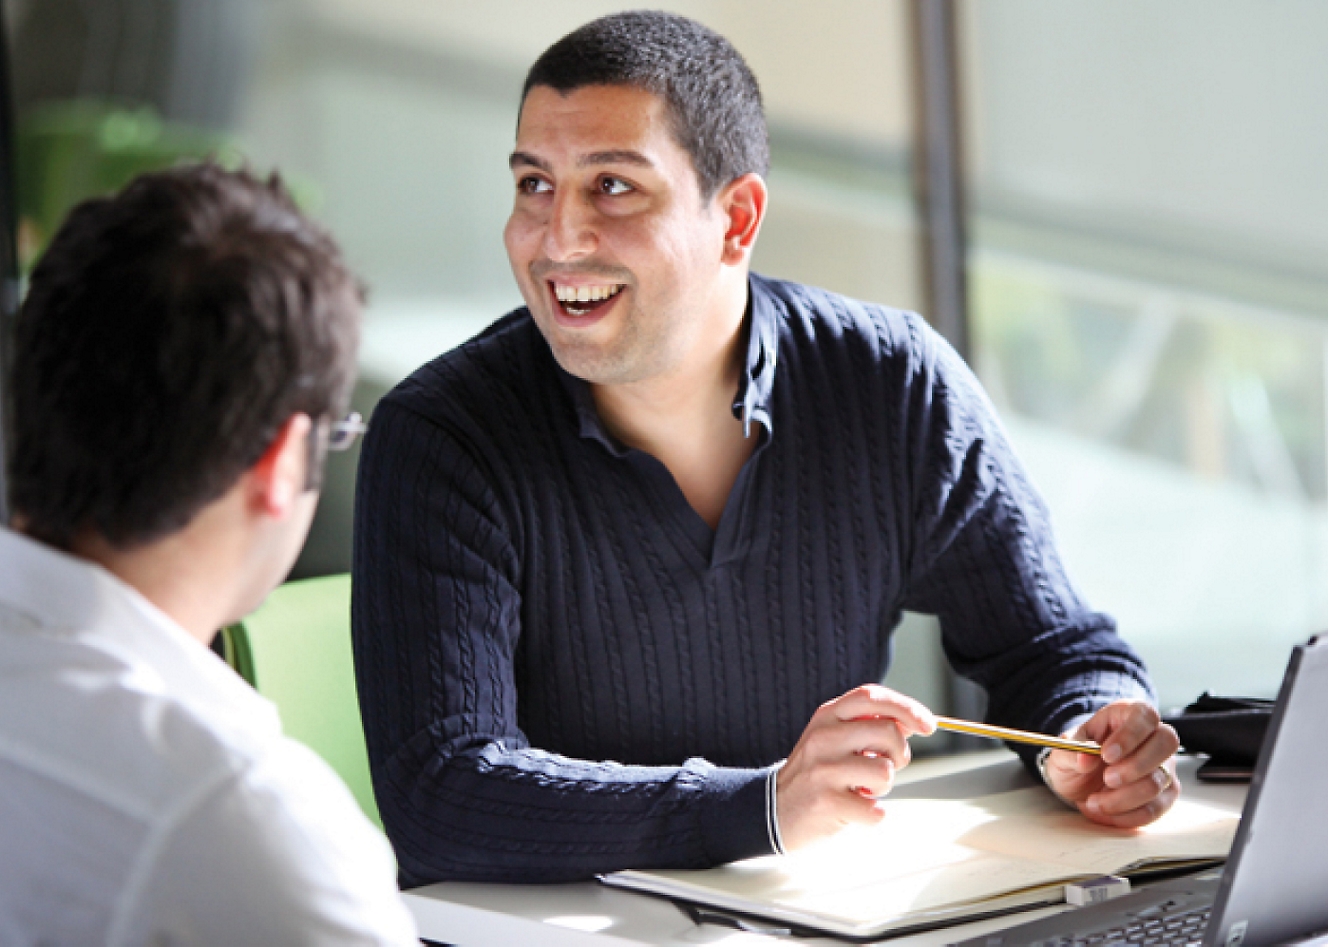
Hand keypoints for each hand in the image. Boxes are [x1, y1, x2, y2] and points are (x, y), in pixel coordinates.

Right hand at [775, 684, 935, 850]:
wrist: (773, 810)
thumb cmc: (816, 773)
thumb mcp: (833, 738)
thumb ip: (867, 725)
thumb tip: (911, 723)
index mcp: (827, 716)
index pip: (871, 697)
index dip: (906, 707)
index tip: (928, 725)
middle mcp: (823, 737)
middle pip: (888, 733)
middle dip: (898, 755)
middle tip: (882, 768)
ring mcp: (823, 770)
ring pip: (885, 772)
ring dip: (882, 788)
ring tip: (860, 790)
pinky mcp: (827, 803)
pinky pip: (876, 811)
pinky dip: (872, 815)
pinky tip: (852, 810)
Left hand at [1041, 699, 1180, 827]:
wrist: (1078, 781)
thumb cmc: (1077, 757)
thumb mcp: (1064, 750)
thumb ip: (1072, 753)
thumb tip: (1085, 759)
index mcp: (1128, 714)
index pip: (1144, 716)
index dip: (1130, 735)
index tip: (1106, 755)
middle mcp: (1153, 737)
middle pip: (1166, 743)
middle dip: (1135, 767)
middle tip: (1107, 779)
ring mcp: (1164, 765)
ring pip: (1159, 781)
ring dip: (1124, 798)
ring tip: (1094, 802)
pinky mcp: (1165, 793)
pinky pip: (1156, 807)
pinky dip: (1129, 815)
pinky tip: (1107, 813)